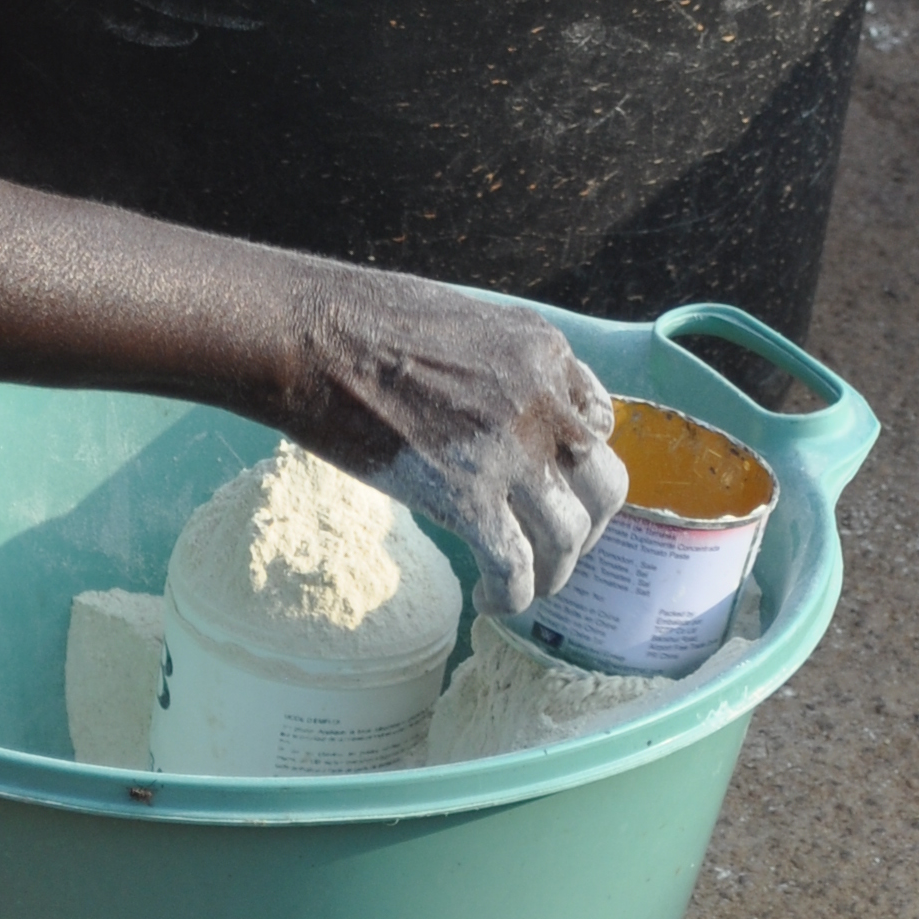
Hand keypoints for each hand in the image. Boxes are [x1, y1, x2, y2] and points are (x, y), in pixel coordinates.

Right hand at [288, 269, 625, 618]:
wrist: (314, 336)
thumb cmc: (367, 319)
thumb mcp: (465, 322)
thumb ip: (503, 367)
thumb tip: (502, 410)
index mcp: (542, 350)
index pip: (598, 420)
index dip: (580, 461)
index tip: (557, 484)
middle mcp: (542, 400)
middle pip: (603, 483)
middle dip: (589, 523)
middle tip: (558, 544)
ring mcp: (509, 452)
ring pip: (569, 534)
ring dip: (555, 569)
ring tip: (528, 583)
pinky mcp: (466, 499)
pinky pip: (515, 566)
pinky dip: (513, 595)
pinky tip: (491, 599)